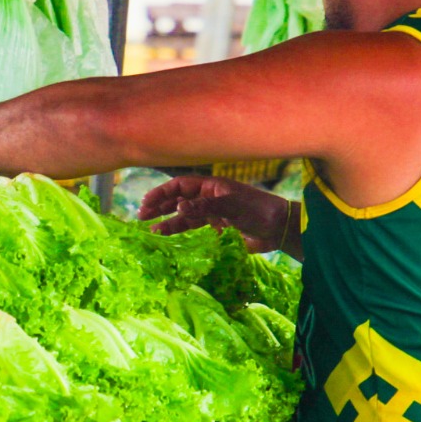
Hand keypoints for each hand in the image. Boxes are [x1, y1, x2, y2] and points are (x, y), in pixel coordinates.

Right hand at [139, 176, 288, 252]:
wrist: (278, 229)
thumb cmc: (259, 211)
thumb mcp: (232, 206)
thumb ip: (205, 207)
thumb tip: (179, 206)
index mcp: (212, 186)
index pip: (180, 185)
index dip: (162, 192)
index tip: (146, 203)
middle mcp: (209, 198)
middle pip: (178, 199)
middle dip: (160, 206)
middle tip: (142, 216)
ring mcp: (212, 213)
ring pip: (184, 215)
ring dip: (168, 221)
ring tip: (152, 230)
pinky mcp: (217, 228)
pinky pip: (194, 228)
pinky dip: (180, 231)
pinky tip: (168, 236)